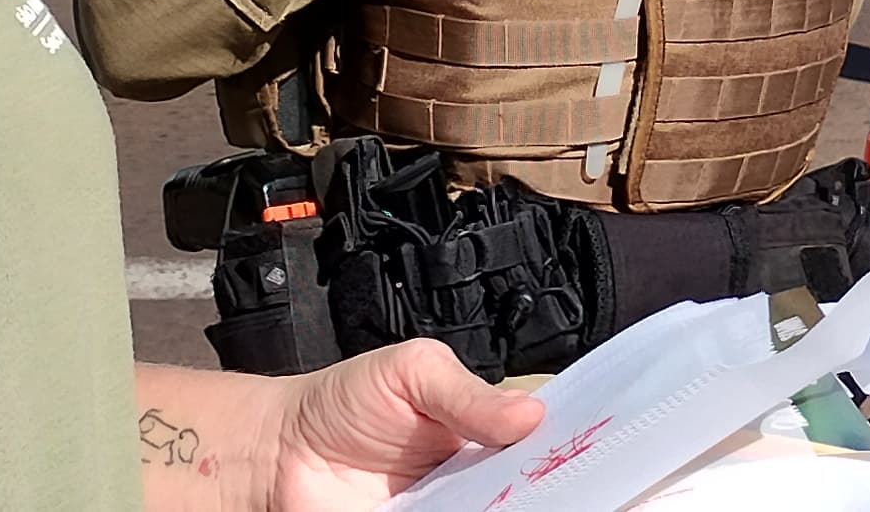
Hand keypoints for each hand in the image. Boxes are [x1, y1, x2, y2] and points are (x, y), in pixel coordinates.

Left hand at [265, 339, 544, 510]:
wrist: (280, 454)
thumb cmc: (344, 403)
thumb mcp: (411, 372)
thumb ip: (468, 394)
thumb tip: (531, 412)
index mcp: (489, 432)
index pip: (547, 444)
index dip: (570, 448)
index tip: (589, 449)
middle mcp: (483, 482)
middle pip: (538, 491)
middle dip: (552, 489)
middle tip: (547, 483)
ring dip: (515, 505)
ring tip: (500, 498)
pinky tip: (471, 510)